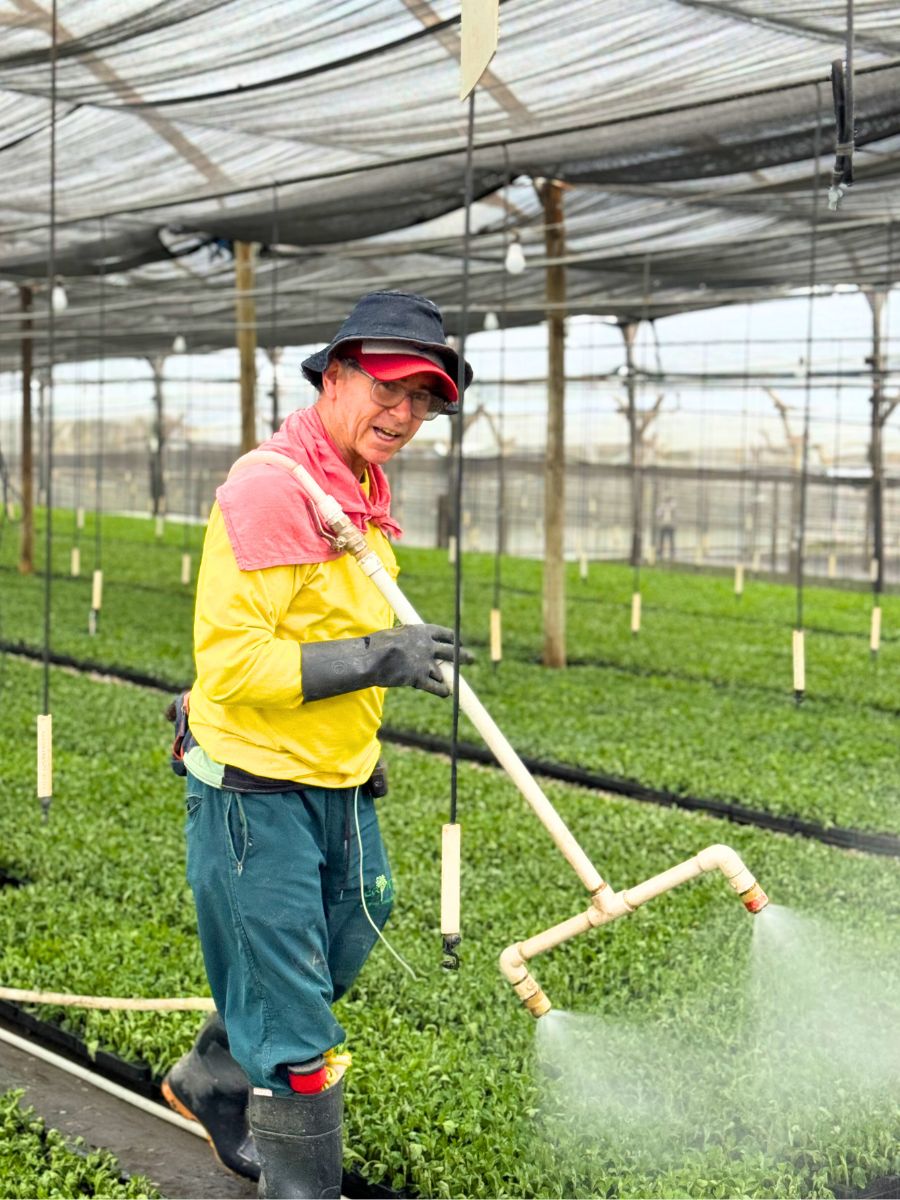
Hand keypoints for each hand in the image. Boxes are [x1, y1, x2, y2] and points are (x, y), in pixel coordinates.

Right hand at [301, 624, 472, 701]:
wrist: (370, 658)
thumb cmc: (376, 645)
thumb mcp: (396, 635)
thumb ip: (408, 640)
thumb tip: (409, 643)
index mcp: (422, 631)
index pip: (446, 634)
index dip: (454, 640)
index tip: (458, 643)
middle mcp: (428, 646)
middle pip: (452, 651)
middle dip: (464, 656)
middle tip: (471, 658)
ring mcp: (425, 663)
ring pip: (446, 672)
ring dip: (450, 677)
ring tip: (455, 682)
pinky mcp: (420, 678)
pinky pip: (437, 687)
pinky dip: (443, 690)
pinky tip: (446, 693)